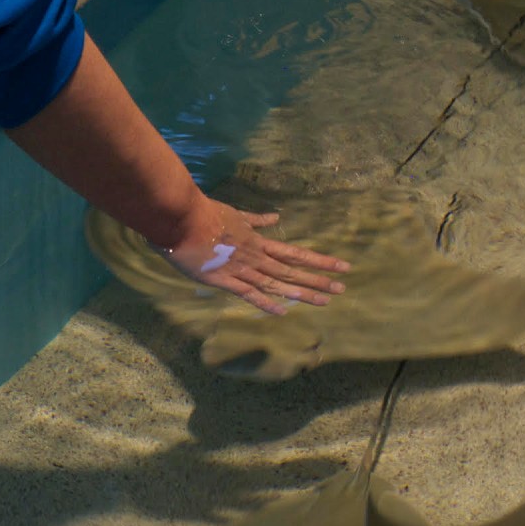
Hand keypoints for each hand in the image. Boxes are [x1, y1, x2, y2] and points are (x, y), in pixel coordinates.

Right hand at [160, 197, 350, 314]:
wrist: (182, 218)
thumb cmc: (206, 214)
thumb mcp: (236, 214)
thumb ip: (256, 220)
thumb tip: (275, 218)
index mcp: (258, 242)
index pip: (295, 253)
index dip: (320, 260)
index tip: (341, 266)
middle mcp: (256, 257)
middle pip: (292, 270)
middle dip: (318, 280)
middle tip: (342, 289)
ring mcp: (241, 269)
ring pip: (276, 283)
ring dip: (301, 293)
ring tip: (325, 301)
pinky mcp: (223, 280)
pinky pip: (248, 293)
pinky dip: (265, 302)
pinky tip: (283, 311)